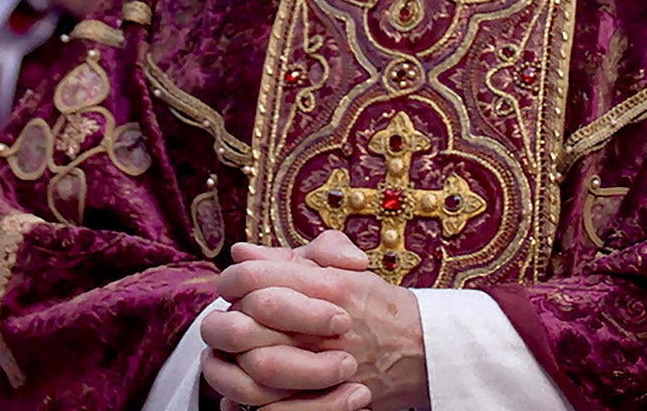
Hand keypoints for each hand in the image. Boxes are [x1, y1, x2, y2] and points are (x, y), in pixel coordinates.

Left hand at [203, 239, 427, 410]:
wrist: (424, 350)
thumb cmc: (379, 307)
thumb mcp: (345, 268)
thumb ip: (295, 256)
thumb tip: (242, 251)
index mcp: (326, 285)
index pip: (252, 277)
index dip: (231, 280)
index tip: (231, 286)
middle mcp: (323, 325)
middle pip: (243, 324)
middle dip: (222, 325)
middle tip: (221, 325)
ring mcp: (324, 366)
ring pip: (252, 369)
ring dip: (229, 366)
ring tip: (225, 359)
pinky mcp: (328, 400)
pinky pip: (271, 408)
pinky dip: (248, 402)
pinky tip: (241, 391)